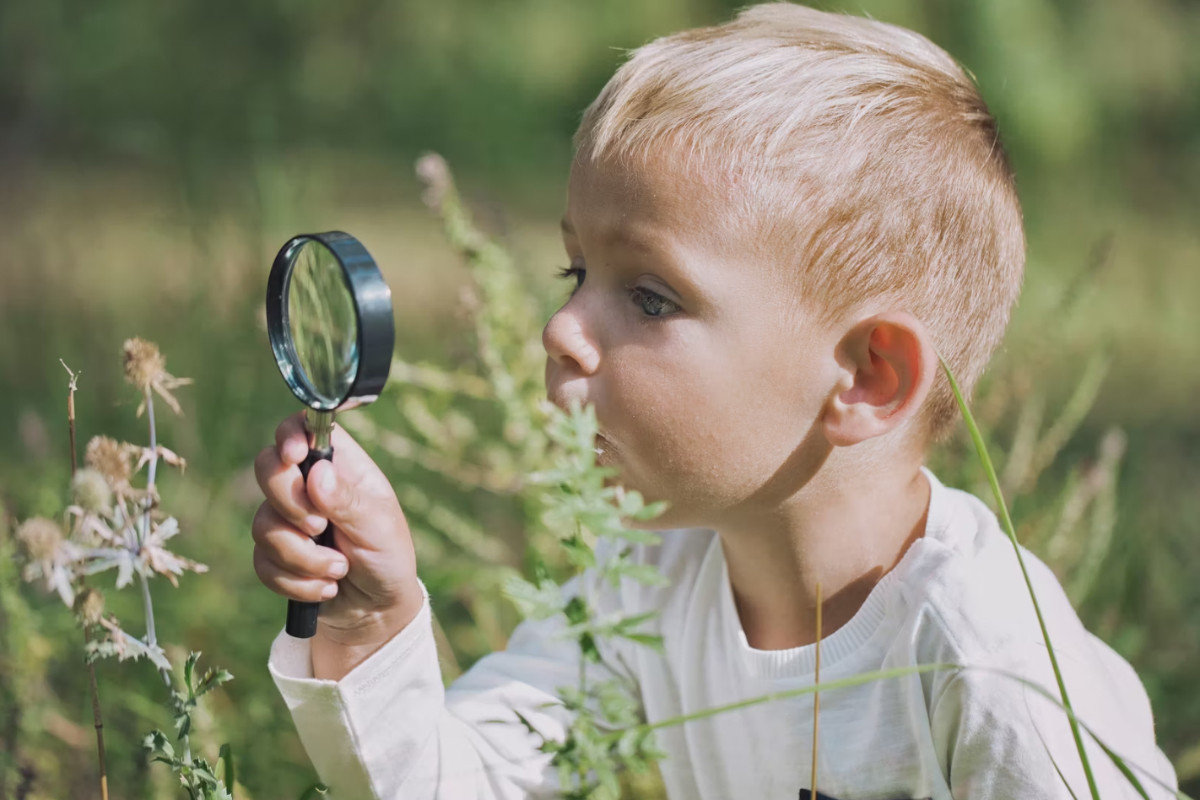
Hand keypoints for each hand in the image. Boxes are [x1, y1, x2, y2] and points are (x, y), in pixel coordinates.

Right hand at [253, 412, 421, 672]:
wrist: (376, 610)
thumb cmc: (388, 557)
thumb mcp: (380, 528)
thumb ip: (349, 501)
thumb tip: (317, 473)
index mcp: (340, 466)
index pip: (304, 428)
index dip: (290, 435)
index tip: (294, 456)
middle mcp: (308, 486)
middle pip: (267, 469)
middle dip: (290, 504)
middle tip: (320, 527)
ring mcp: (287, 519)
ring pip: (262, 524)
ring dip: (303, 557)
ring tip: (340, 569)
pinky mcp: (275, 555)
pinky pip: (262, 562)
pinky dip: (297, 581)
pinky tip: (326, 587)